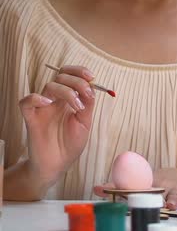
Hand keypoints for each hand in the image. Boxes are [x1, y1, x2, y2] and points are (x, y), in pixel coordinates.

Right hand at [19, 65, 95, 186]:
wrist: (58, 164)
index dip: (79, 71)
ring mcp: (42, 108)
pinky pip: (26, 102)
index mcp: (68, 99)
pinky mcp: (31, 119)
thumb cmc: (71, 143)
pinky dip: (36, 98)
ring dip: (67, 92)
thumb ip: (88, 104)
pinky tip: (48, 104)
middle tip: (86, 94)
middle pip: (61, 77)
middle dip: (77, 81)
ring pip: (49, 86)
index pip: (70, 75)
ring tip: (77, 107)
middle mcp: (54, 100)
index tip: (91, 76)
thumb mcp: (85, 122)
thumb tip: (92, 86)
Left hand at [93, 169, 176, 209]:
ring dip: (174, 199)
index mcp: (151, 182)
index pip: (141, 185)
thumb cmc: (158, 184)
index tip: (128, 194)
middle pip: (161, 191)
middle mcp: (165, 184)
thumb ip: (119, 187)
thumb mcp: (142, 183)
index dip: (133, 190)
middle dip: (157, 196)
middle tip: (155, 201)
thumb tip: (96, 188)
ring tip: (172, 205)